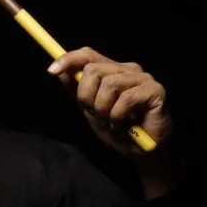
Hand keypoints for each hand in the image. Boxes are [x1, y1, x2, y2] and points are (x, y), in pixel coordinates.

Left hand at [47, 47, 172, 157]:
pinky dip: (118, 117)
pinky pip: (125, 99)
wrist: (141, 152)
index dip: (68, 59)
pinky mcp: (155, 90)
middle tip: (98, 115)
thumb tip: (59, 71)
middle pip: (93, 69)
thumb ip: (77, 90)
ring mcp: (143, 78)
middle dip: (87, 97)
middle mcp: (128, 69)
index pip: (88, 54)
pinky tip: (125, 124)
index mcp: (112, 70)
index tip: (51, 71)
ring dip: (104, 110)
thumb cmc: (118, 130)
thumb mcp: (90, 110)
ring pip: (108, 84)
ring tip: (113, 122)